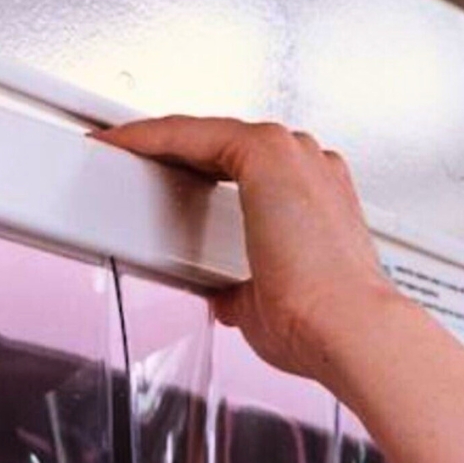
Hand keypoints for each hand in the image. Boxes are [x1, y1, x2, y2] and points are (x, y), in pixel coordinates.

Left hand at [92, 116, 399, 381]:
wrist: (347, 329)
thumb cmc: (320, 324)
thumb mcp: (266, 305)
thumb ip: (243, 289)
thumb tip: (227, 297)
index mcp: (316, 198)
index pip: (245, 172)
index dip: (196, 174)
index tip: (160, 182)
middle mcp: (309, 167)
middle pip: (223, 145)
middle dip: (173, 155)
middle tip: (126, 163)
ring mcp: (292, 155)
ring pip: (206, 133)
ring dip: (158, 140)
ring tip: (116, 150)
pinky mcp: (265, 153)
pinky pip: (190, 133)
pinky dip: (151, 136)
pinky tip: (122, 144)